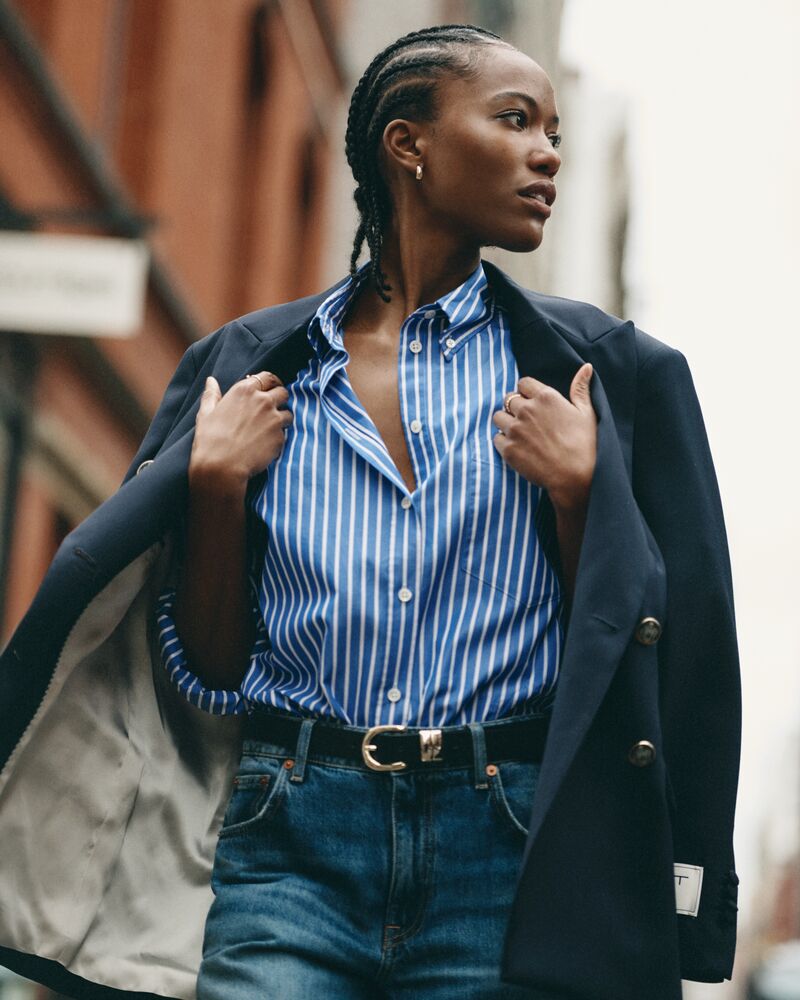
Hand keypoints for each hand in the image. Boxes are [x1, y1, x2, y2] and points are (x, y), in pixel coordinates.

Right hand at [188, 371, 292, 493]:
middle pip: (283, 392)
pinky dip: (278, 438)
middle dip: (280, 399)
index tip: (270, 389)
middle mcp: (263, 400)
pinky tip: (265, 445)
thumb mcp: (206, 414)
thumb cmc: (209, 440)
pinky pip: (285, 434)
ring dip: (282, 419)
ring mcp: (274, 419)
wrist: (221, 467)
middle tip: (272, 410)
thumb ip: (211, 395)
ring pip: (288, 414)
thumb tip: (211, 381)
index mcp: (245, 390)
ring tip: (269, 430)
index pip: (267, 377)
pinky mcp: (280, 437)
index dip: (271, 383)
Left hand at [491, 363, 596, 510]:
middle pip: (508, 399)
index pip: (523, 383)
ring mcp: (515, 429)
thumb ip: (580, 388)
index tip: (532, 403)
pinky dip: (504, 442)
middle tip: (527, 422)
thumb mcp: (587, 413)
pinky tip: (517, 448)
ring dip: (506, 423)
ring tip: (520, 434)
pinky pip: (496, 438)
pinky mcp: (508, 449)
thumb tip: (586, 367)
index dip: (527, 393)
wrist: (576, 477)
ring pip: (498, 417)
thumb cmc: (585, 444)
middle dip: (515, 407)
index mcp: (546, 397)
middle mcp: (527, 410)